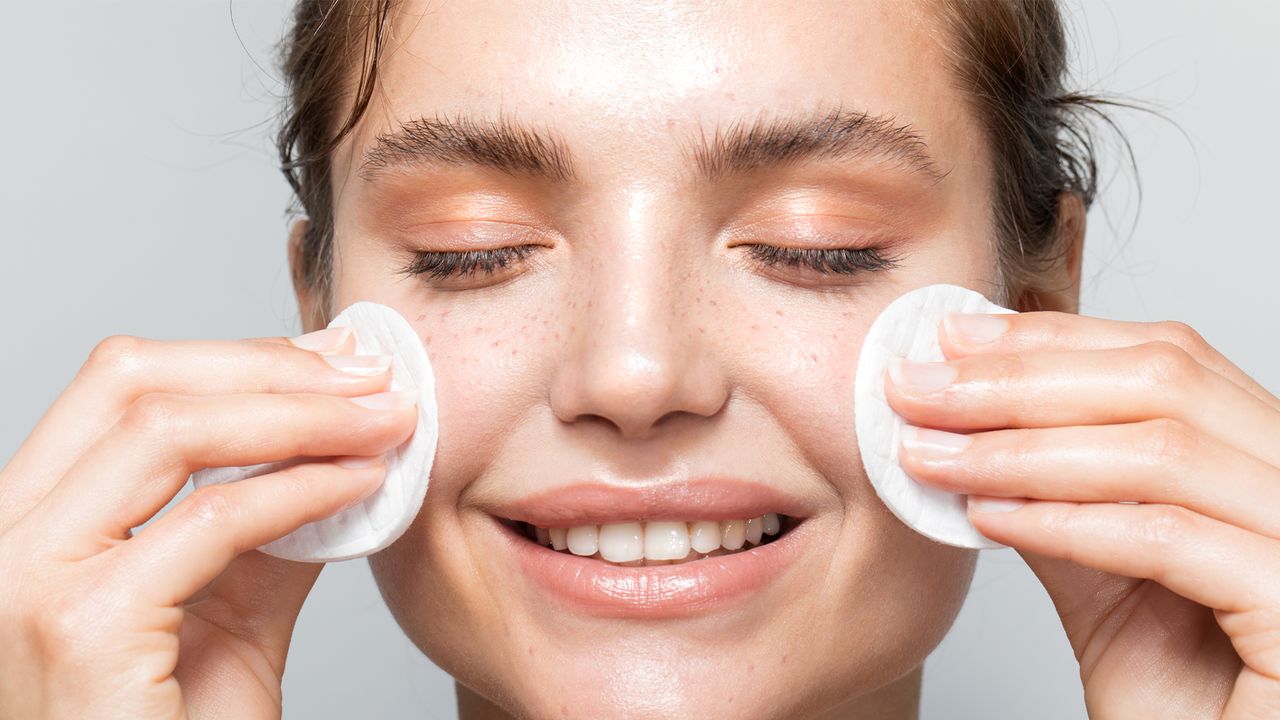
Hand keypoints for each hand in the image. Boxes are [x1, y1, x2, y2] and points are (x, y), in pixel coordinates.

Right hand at [0, 329, 417, 718]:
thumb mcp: (227, 619)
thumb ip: (265, 535)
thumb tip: (334, 452)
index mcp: (34, 524)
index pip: (120, 388)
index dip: (239, 357)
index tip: (337, 358)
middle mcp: (6, 540)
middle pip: (130, 379)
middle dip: (269, 362)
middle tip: (373, 371)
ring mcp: (26, 581)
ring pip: (167, 429)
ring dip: (301, 412)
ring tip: (386, 419)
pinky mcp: (77, 627)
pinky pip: (213, 521)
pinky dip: (304, 488)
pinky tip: (365, 483)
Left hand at [887, 311, 1279, 718]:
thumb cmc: (1184, 706)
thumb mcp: (1105, 581)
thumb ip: (1064, 496)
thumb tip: (976, 420)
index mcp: (1269, 464)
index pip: (1168, 361)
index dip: (1051, 340)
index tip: (952, 340)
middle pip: (1163, 384)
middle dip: (1018, 380)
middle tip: (915, 388)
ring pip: (1160, 451)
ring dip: (1019, 448)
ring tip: (929, 456)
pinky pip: (1166, 538)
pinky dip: (1062, 521)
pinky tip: (985, 519)